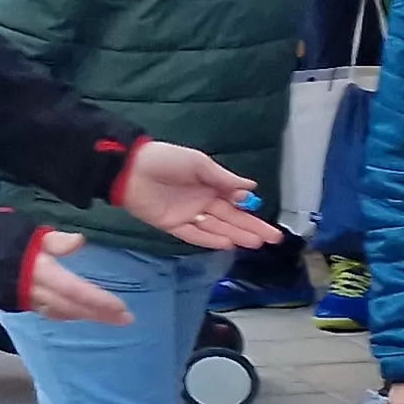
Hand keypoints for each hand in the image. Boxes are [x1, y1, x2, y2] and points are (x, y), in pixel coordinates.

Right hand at [20, 232, 129, 325]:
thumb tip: (79, 241)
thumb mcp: (25, 231)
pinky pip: (49, 312)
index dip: (100, 301)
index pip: (76, 291)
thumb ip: (52, 240)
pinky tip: (76, 312)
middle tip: (126, 320)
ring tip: (107, 317)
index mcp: (40, 272)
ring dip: (85, 316)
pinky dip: (67, 314)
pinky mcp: (18, 302)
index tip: (124, 309)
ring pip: (62, 313)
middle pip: (73, 307)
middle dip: (100, 314)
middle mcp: (36, 292)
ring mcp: (27, 300)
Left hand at [108, 141, 282, 251]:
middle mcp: (201, 201)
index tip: (265, 216)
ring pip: (216, 227)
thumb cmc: (165, 159)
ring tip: (257, 243)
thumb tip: (251, 187)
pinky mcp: (171, 224)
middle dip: (252, 227)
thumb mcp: (198, 163)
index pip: (235, 201)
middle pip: (230, 218)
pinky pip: (193, 234)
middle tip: (273, 239)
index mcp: (209, 184)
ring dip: (236, 235)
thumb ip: (223, 178)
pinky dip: (210, 239)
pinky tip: (228, 243)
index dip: (250, 209)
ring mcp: (187, 214)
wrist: (129, 168)